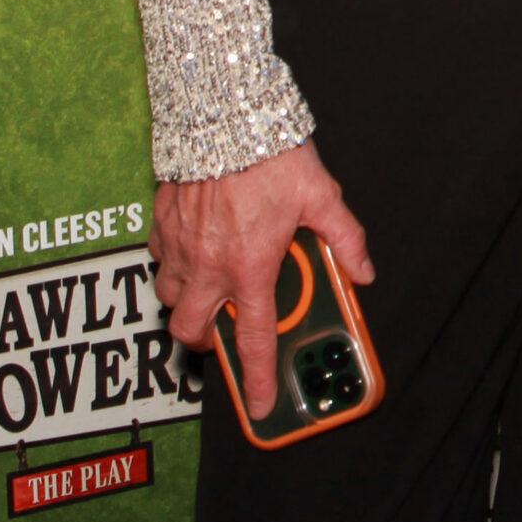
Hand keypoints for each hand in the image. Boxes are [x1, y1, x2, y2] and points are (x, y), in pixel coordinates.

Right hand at [149, 140, 373, 418]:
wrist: (226, 115)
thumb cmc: (272, 155)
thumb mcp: (322, 196)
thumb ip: (344, 238)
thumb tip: (363, 271)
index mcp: (250, 267)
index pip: (251, 339)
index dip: (257, 379)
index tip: (260, 405)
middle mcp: (208, 265)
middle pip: (190, 331)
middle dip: (203, 340)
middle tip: (224, 325)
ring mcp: (179, 246)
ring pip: (168, 298)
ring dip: (186, 300)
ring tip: (210, 283)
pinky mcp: (161, 223)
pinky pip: (159, 259)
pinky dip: (172, 263)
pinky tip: (194, 246)